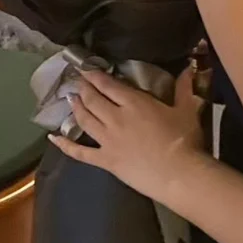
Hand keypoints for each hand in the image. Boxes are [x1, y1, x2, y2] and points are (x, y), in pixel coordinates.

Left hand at [49, 67, 205, 203]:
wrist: (178, 174)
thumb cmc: (184, 140)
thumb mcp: (187, 109)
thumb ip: (184, 88)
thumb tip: (189, 68)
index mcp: (134, 103)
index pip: (109, 84)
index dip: (95, 75)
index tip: (85, 68)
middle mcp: (116, 118)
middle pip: (93, 99)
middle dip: (83, 88)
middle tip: (76, 82)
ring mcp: (107, 140)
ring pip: (85, 120)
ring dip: (76, 108)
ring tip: (70, 99)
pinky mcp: (105, 160)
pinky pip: (80, 152)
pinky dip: (65, 145)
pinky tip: (53, 138)